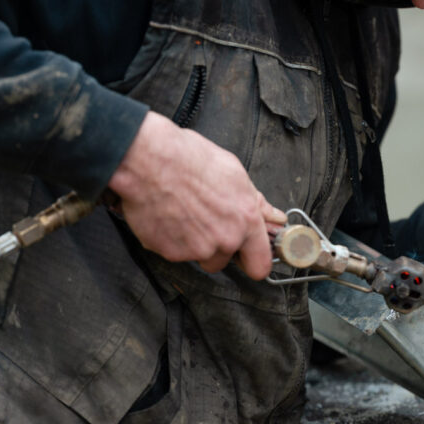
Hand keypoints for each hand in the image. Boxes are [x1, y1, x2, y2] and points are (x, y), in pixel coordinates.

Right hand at [107, 112, 286, 279]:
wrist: (148, 159)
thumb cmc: (188, 159)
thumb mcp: (233, 173)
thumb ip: (256, 203)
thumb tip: (275, 217)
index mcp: (246, 220)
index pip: (260, 265)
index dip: (253, 261)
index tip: (247, 256)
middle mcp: (225, 239)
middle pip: (224, 261)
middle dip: (216, 247)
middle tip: (203, 221)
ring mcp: (197, 249)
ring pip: (198, 257)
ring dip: (193, 244)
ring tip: (182, 213)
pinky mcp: (170, 252)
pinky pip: (173, 252)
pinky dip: (169, 239)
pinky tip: (166, 215)